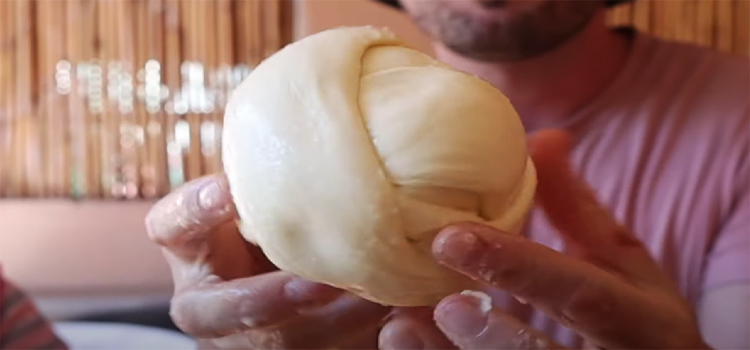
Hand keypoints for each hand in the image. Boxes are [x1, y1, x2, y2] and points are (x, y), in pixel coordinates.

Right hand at [145, 174, 389, 348]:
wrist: (289, 277)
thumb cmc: (276, 218)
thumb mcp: (265, 194)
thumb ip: (272, 172)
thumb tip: (314, 103)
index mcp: (188, 246)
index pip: (171, 224)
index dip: (195, 208)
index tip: (228, 187)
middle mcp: (203, 299)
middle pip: (214, 311)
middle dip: (265, 300)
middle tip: (316, 283)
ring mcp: (237, 338)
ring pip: (273, 343)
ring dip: (325, 326)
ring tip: (372, 301)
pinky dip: (355, 338)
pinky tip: (389, 315)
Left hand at [380, 130, 711, 349]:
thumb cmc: (632, 317)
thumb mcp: (622, 263)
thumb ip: (578, 207)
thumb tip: (543, 137)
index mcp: (644, 321)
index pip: (583, 295)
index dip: (520, 267)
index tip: (453, 238)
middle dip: (490, 333)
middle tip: (438, 303)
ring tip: (403, 327)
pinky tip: (408, 339)